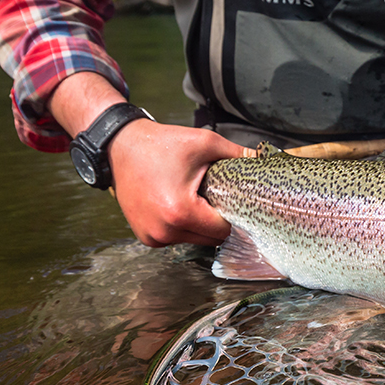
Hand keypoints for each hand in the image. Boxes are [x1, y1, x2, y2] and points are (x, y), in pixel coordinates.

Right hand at [108, 119, 248, 246]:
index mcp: (181, 212)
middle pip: (210, 239)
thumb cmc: (161, 145)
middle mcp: (165, 231)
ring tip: (190, 198)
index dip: (232, 215)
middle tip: (210, 196)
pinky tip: (176, 205)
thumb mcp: (204, 143)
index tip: (230, 200)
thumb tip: (265, 158)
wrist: (120, 146)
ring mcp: (153, 237)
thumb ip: (237, 154)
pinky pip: (176, 239)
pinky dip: (181, 227)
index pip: (223, 230)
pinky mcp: (145, 238)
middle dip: (215, 220)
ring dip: (198, 225)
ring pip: (194, 240)